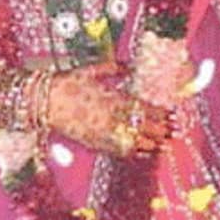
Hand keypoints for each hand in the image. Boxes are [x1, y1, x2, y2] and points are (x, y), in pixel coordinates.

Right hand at [48, 63, 170, 156]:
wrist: (44, 101)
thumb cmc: (67, 83)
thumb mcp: (92, 71)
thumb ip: (113, 69)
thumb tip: (128, 66)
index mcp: (114, 98)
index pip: (145, 108)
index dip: (161, 114)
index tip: (173, 115)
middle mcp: (112, 117)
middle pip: (144, 126)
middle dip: (161, 129)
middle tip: (175, 130)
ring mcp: (103, 132)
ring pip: (134, 141)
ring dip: (152, 143)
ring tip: (165, 144)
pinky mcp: (93, 143)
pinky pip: (118, 151)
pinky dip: (134, 152)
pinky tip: (144, 152)